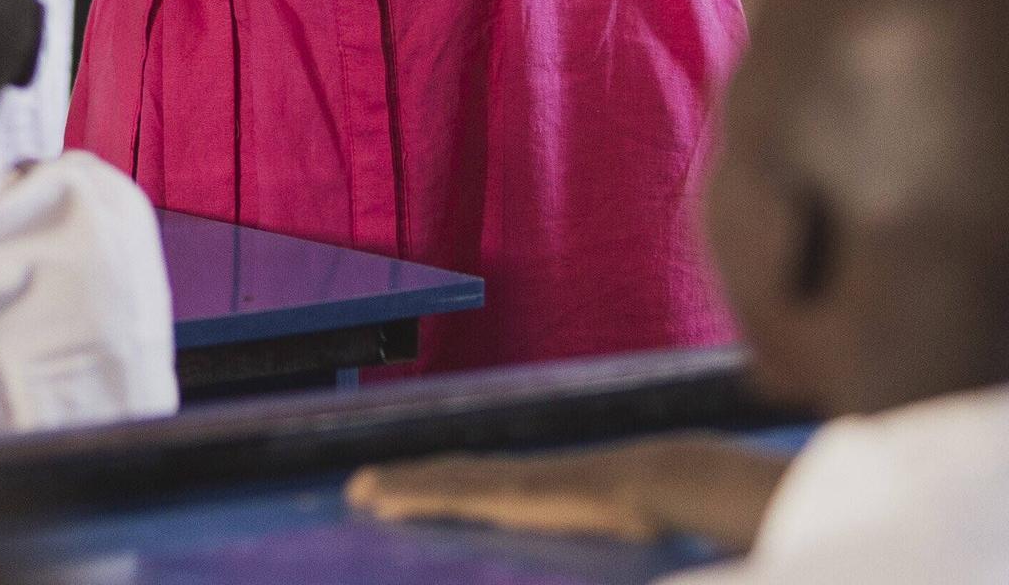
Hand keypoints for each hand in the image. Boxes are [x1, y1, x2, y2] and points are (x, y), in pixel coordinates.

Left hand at [348, 435, 786, 547]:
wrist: (652, 483)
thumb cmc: (636, 509)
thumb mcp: (601, 522)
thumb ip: (587, 523)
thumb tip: (603, 533)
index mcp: (529, 485)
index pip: (470, 481)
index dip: (432, 484)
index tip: (401, 493)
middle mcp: (509, 477)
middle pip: (442, 475)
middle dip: (400, 481)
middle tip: (356, 491)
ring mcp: (503, 482)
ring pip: (435, 481)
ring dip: (394, 485)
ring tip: (355, 493)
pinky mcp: (501, 493)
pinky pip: (444, 493)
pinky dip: (409, 493)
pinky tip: (380, 501)